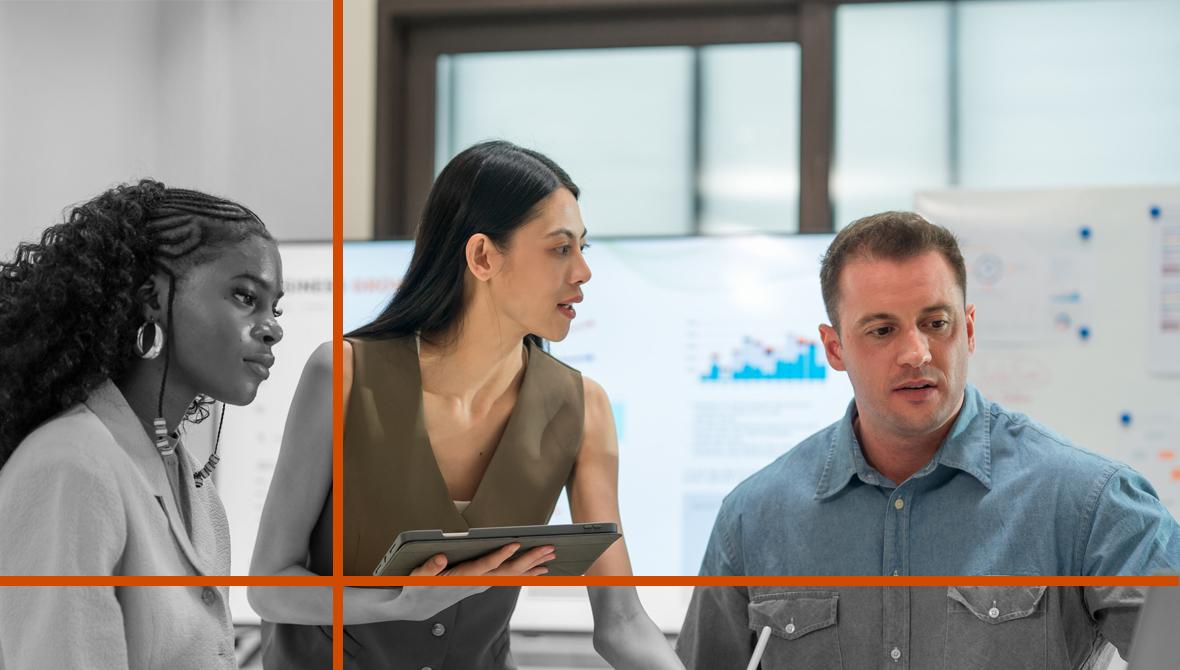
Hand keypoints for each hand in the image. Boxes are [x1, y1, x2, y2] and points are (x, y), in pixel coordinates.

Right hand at [409, 543, 555, 576]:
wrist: (422, 603)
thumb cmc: (420, 585)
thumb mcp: (418, 575)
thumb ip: (429, 567)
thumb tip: (441, 558)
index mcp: (463, 576)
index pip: (485, 565)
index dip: (500, 555)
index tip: (514, 544)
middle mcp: (478, 581)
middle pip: (507, 570)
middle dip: (529, 559)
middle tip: (548, 549)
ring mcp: (484, 582)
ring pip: (512, 574)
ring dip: (532, 565)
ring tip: (551, 557)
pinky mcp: (485, 581)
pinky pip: (510, 577)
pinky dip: (526, 572)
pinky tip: (538, 569)